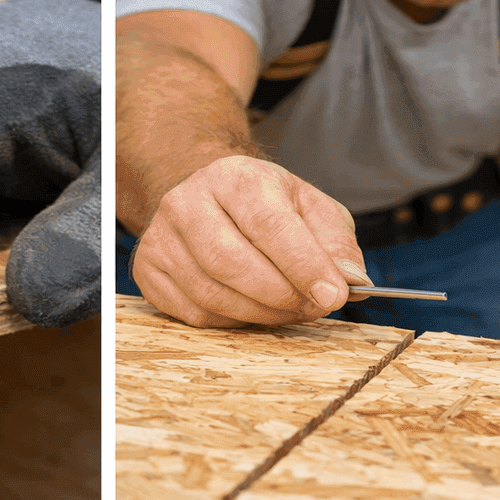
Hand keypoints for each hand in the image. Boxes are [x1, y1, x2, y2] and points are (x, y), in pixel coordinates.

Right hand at [131, 155, 370, 326]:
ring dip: (261, 314)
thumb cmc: (268, 206)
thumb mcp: (312, 208)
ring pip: (212, 294)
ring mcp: (161, 237)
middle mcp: (188, 201)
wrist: (210, 198)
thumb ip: (336, 243)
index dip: (303, 265)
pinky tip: (252, 308)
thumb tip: (350, 282)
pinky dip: (233, 322)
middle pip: (232, 263)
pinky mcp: (149, 270)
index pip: (269, 224)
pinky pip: (195, 314)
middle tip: (314, 307)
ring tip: (289, 309)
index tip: (332, 296)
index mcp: (235, 177)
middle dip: (281, 296)